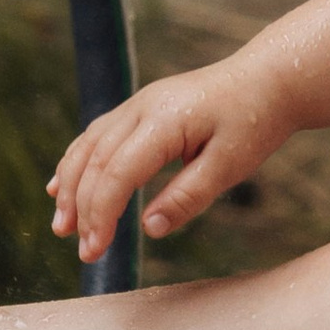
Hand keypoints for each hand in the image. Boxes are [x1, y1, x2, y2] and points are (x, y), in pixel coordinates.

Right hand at [49, 59, 291, 261]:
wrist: (269, 79)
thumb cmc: (254, 122)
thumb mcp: (229, 167)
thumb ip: (187, 197)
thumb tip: (148, 229)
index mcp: (164, 121)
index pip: (117, 172)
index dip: (101, 214)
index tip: (96, 249)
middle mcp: (142, 106)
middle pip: (96, 161)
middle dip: (83, 208)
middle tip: (83, 250)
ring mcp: (138, 103)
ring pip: (89, 146)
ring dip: (71, 186)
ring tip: (61, 225)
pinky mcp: (141, 107)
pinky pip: (98, 135)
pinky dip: (77, 162)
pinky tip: (62, 186)